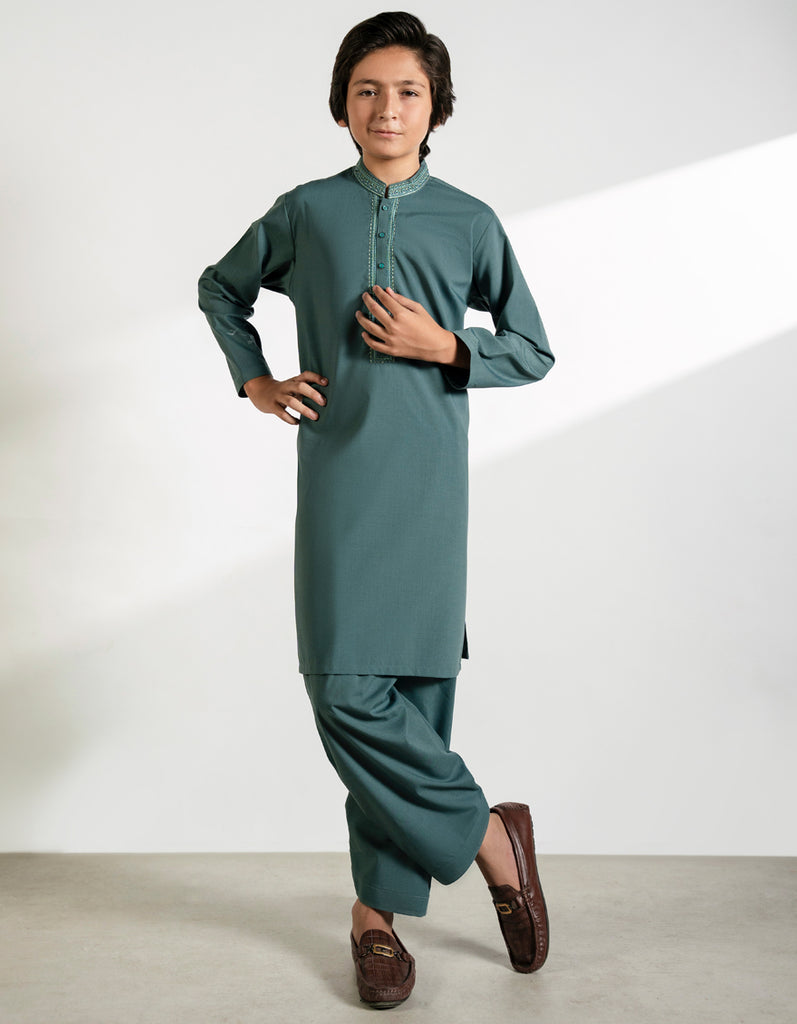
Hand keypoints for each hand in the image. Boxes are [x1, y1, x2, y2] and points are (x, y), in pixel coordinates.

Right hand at [243, 372, 326, 424]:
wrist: (260, 391)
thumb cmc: (285, 391)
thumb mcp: (294, 386)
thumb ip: (307, 389)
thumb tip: (327, 399)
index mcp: (294, 380)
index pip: (306, 375)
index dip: (316, 378)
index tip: (326, 383)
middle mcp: (287, 386)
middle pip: (300, 387)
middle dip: (312, 394)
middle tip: (324, 402)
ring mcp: (279, 396)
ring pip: (292, 402)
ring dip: (304, 409)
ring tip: (315, 417)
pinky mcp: (272, 406)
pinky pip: (282, 413)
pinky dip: (291, 419)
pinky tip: (298, 423)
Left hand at [355, 286, 469, 366]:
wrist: (435, 346)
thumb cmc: (428, 325)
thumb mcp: (418, 308)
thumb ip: (401, 300)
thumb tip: (388, 291)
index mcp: (402, 315)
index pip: (384, 299)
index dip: (378, 292)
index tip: (375, 288)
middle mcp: (394, 327)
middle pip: (374, 310)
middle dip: (368, 300)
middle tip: (365, 296)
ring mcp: (391, 339)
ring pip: (370, 327)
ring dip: (362, 319)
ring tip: (358, 313)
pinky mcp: (391, 350)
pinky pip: (374, 345)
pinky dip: (367, 339)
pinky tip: (364, 333)